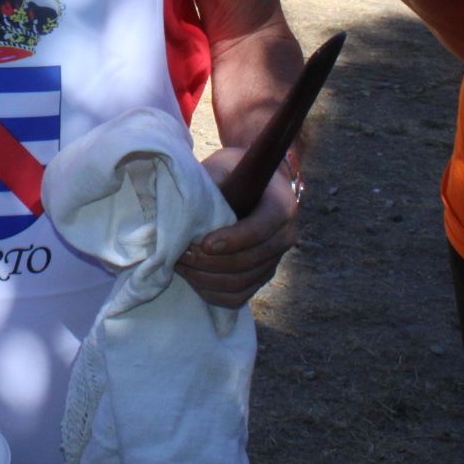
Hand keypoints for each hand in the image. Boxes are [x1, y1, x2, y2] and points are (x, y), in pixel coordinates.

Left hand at [176, 144, 297, 307]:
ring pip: (240, 283)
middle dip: (208, 262)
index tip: (203, 242)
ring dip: (204, 278)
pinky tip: (191, 278)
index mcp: (281, 206)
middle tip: (178, 253)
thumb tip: (185, 205)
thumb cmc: (236, 172)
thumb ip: (211, 181)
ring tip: (179, 263)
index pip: (260, 229)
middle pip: (247, 262)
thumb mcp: (225, 165)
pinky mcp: (261, 277)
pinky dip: (211, 293)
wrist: (255, 185)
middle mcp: (285, 237)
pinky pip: (237, 297)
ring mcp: (274, 261)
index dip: (232, 240)